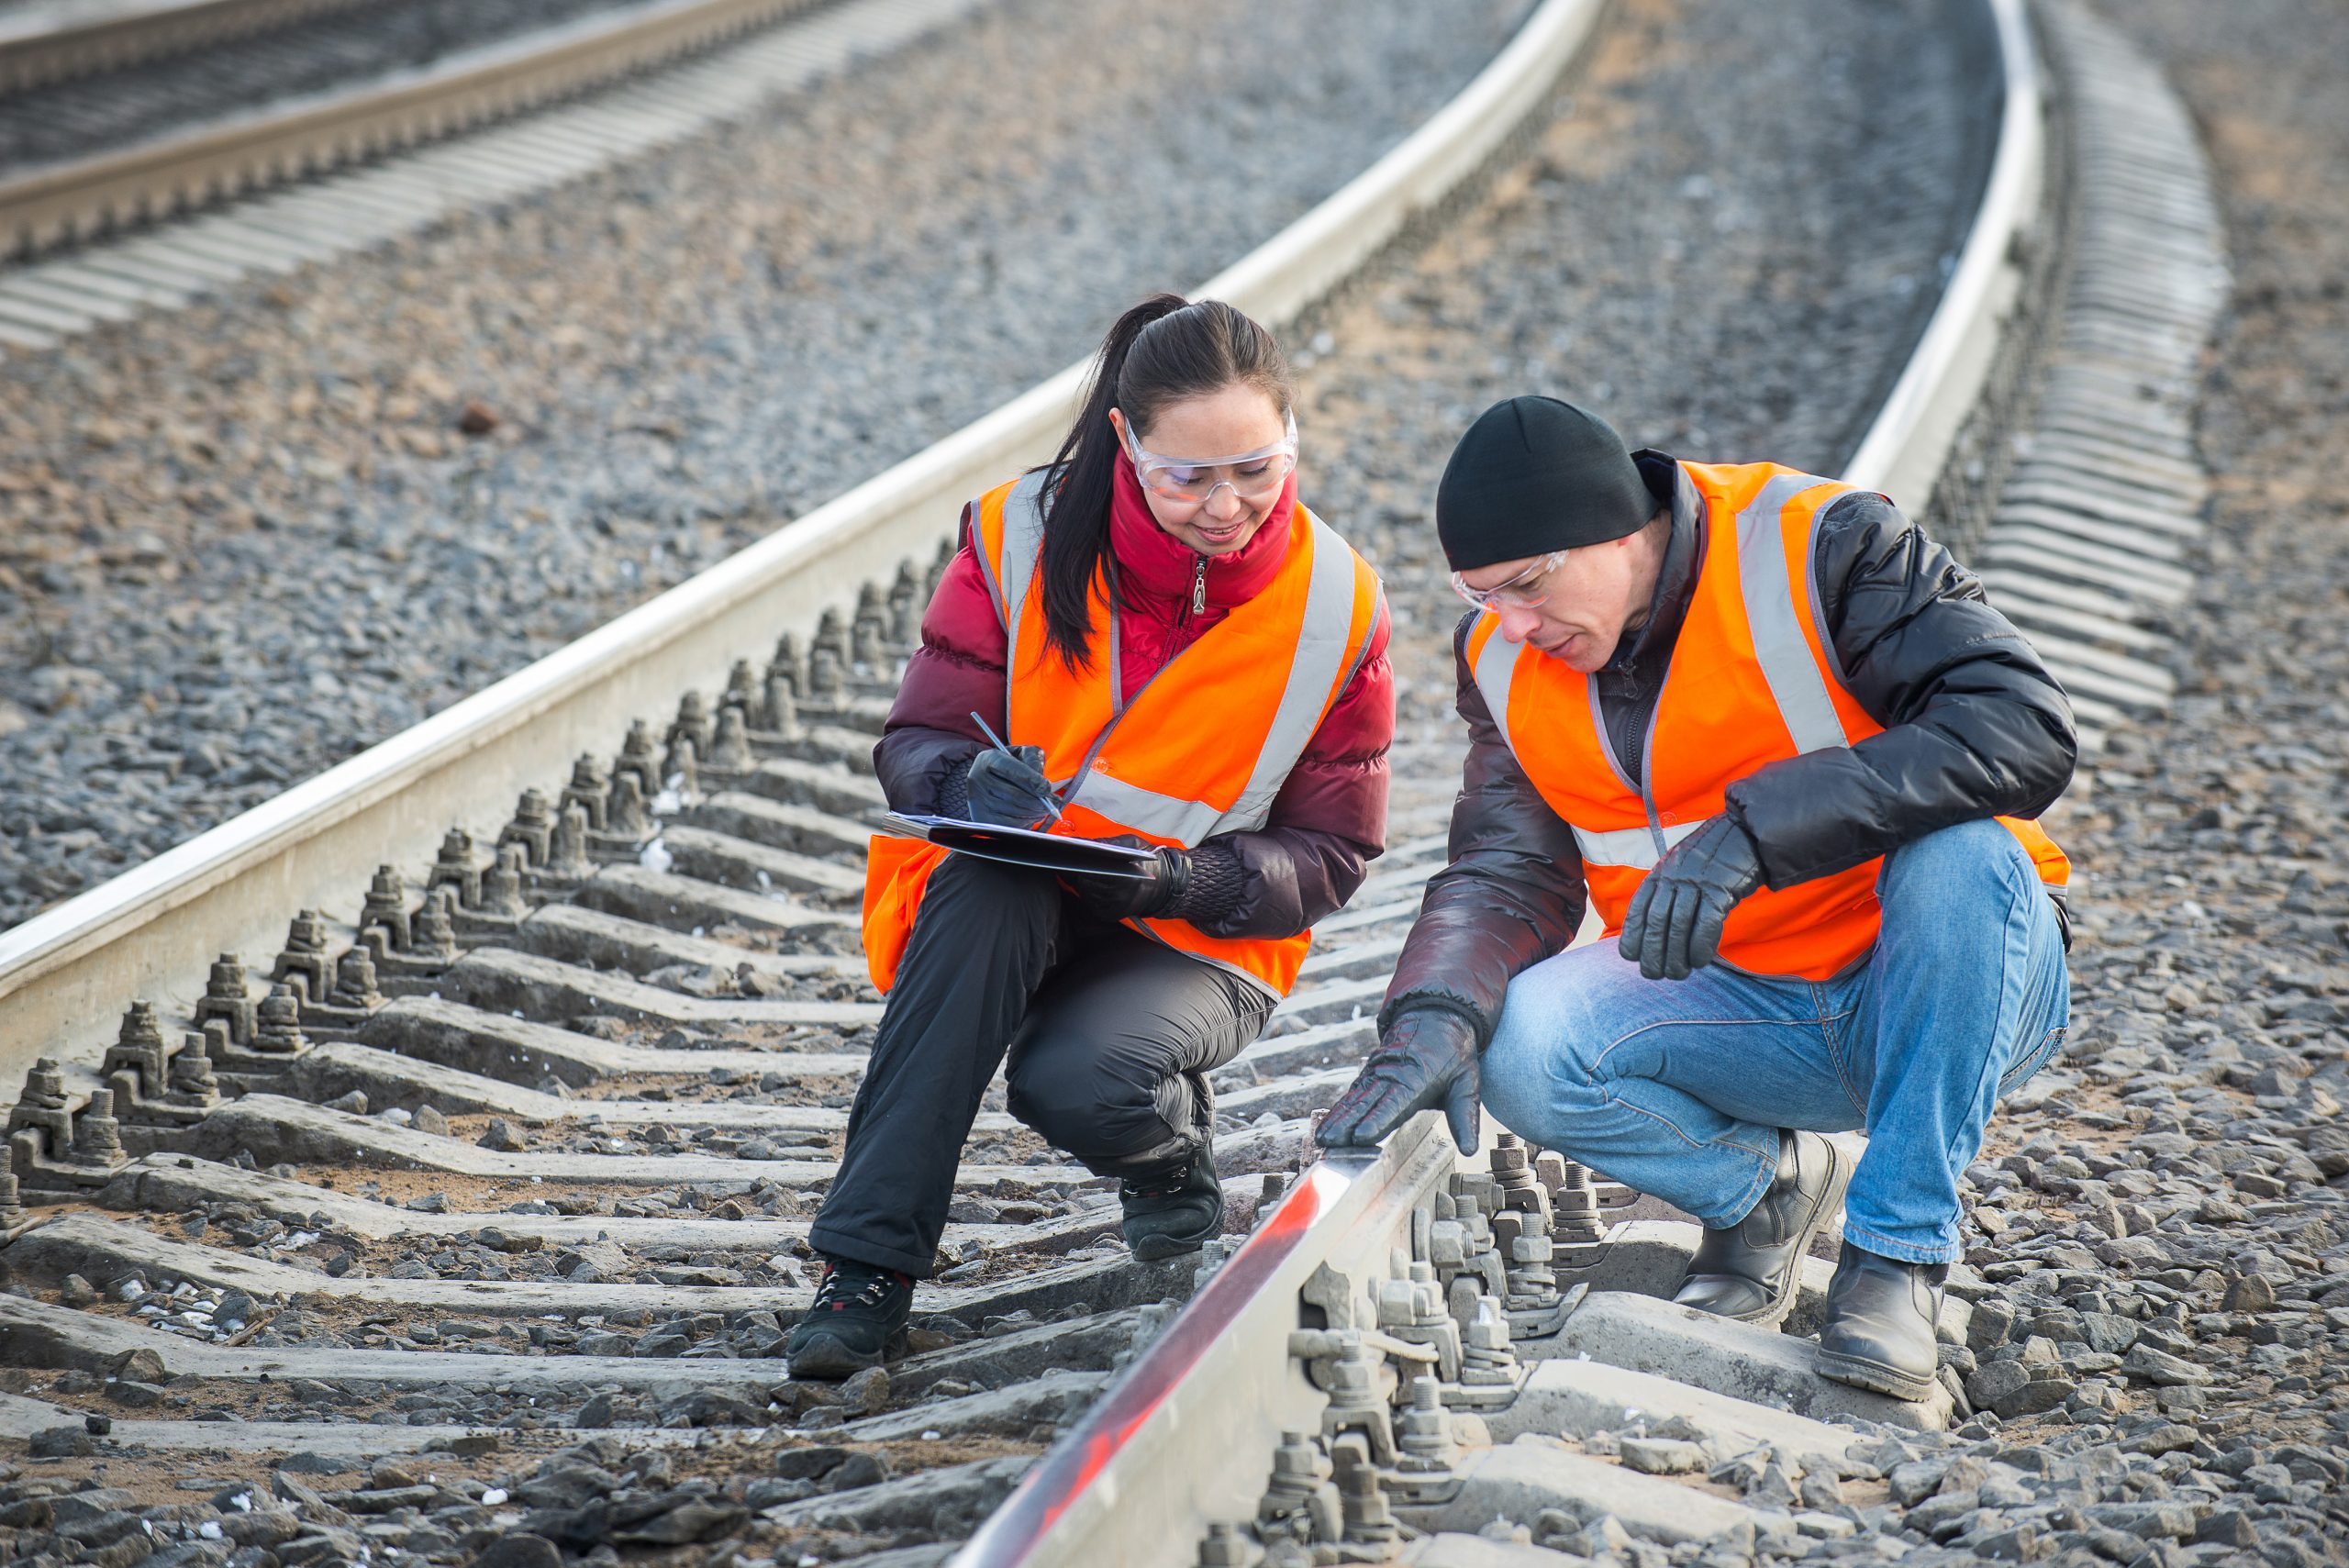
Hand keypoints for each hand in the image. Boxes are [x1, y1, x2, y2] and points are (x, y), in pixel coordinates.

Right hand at [965, 744, 1055, 826]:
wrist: (990, 780)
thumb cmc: (1011, 767)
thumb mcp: (1022, 754)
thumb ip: (1033, 759)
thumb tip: (1041, 781)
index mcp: (988, 759)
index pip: (1011, 769)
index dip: (1031, 779)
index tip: (1046, 788)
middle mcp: (978, 779)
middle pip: (1014, 794)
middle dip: (1037, 801)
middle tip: (1051, 803)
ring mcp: (978, 800)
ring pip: (1013, 811)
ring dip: (1033, 812)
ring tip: (1042, 808)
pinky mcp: (981, 817)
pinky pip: (1008, 824)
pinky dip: (1024, 821)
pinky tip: (1030, 815)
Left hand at [1065, 837, 1188, 920]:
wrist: (1164, 885)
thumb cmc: (1146, 859)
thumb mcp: (1130, 843)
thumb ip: (1103, 842)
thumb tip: (1075, 841)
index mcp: (1124, 877)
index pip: (1090, 871)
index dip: (1078, 863)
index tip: (1068, 855)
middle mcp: (1119, 896)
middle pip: (1084, 882)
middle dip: (1079, 872)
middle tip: (1077, 862)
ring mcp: (1114, 907)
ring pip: (1085, 893)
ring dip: (1083, 883)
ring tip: (1089, 873)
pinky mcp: (1110, 915)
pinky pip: (1090, 903)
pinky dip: (1089, 893)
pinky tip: (1097, 885)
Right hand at [1315, 1007, 1482, 1156]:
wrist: (1436, 1016)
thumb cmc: (1454, 1054)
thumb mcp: (1467, 1082)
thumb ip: (1465, 1117)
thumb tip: (1470, 1149)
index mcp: (1418, 1076)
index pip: (1396, 1101)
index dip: (1378, 1119)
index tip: (1362, 1136)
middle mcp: (1392, 1073)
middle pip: (1367, 1102)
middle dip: (1348, 1124)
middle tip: (1330, 1143)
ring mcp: (1378, 1072)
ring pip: (1355, 1098)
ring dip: (1338, 1118)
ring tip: (1323, 1138)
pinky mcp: (1370, 1074)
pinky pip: (1353, 1094)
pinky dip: (1339, 1110)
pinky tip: (1327, 1126)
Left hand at [1618, 815, 1764, 979]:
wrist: (1745, 834)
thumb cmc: (1710, 860)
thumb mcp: (1679, 869)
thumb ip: (1665, 893)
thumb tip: (1653, 933)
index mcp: (1661, 873)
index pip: (1638, 908)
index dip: (1632, 935)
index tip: (1631, 956)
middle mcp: (1674, 877)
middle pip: (1657, 921)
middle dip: (1652, 952)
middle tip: (1654, 974)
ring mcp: (1697, 882)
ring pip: (1679, 925)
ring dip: (1676, 955)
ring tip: (1677, 973)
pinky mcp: (1721, 889)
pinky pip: (1706, 923)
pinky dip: (1700, 946)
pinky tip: (1699, 962)